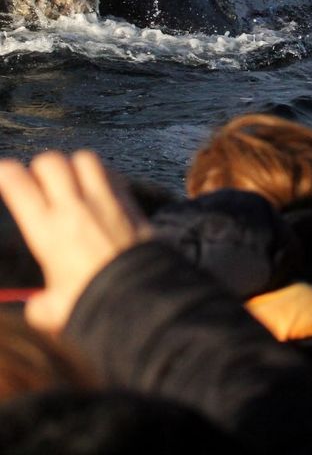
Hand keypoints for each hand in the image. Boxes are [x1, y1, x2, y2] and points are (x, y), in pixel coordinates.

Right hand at [0, 150, 151, 333]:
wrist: (140, 294)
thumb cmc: (95, 302)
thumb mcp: (57, 311)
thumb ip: (40, 306)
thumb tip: (36, 307)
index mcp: (47, 230)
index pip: (18, 184)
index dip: (6, 172)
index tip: (4, 172)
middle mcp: (73, 208)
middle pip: (51, 162)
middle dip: (41, 167)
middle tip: (41, 182)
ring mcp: (103, 199)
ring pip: (83, 159)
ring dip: (73, 165)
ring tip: (72, 180)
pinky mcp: (127, 200)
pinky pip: (110, 172)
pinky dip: (101, 173)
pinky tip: (99, 188)